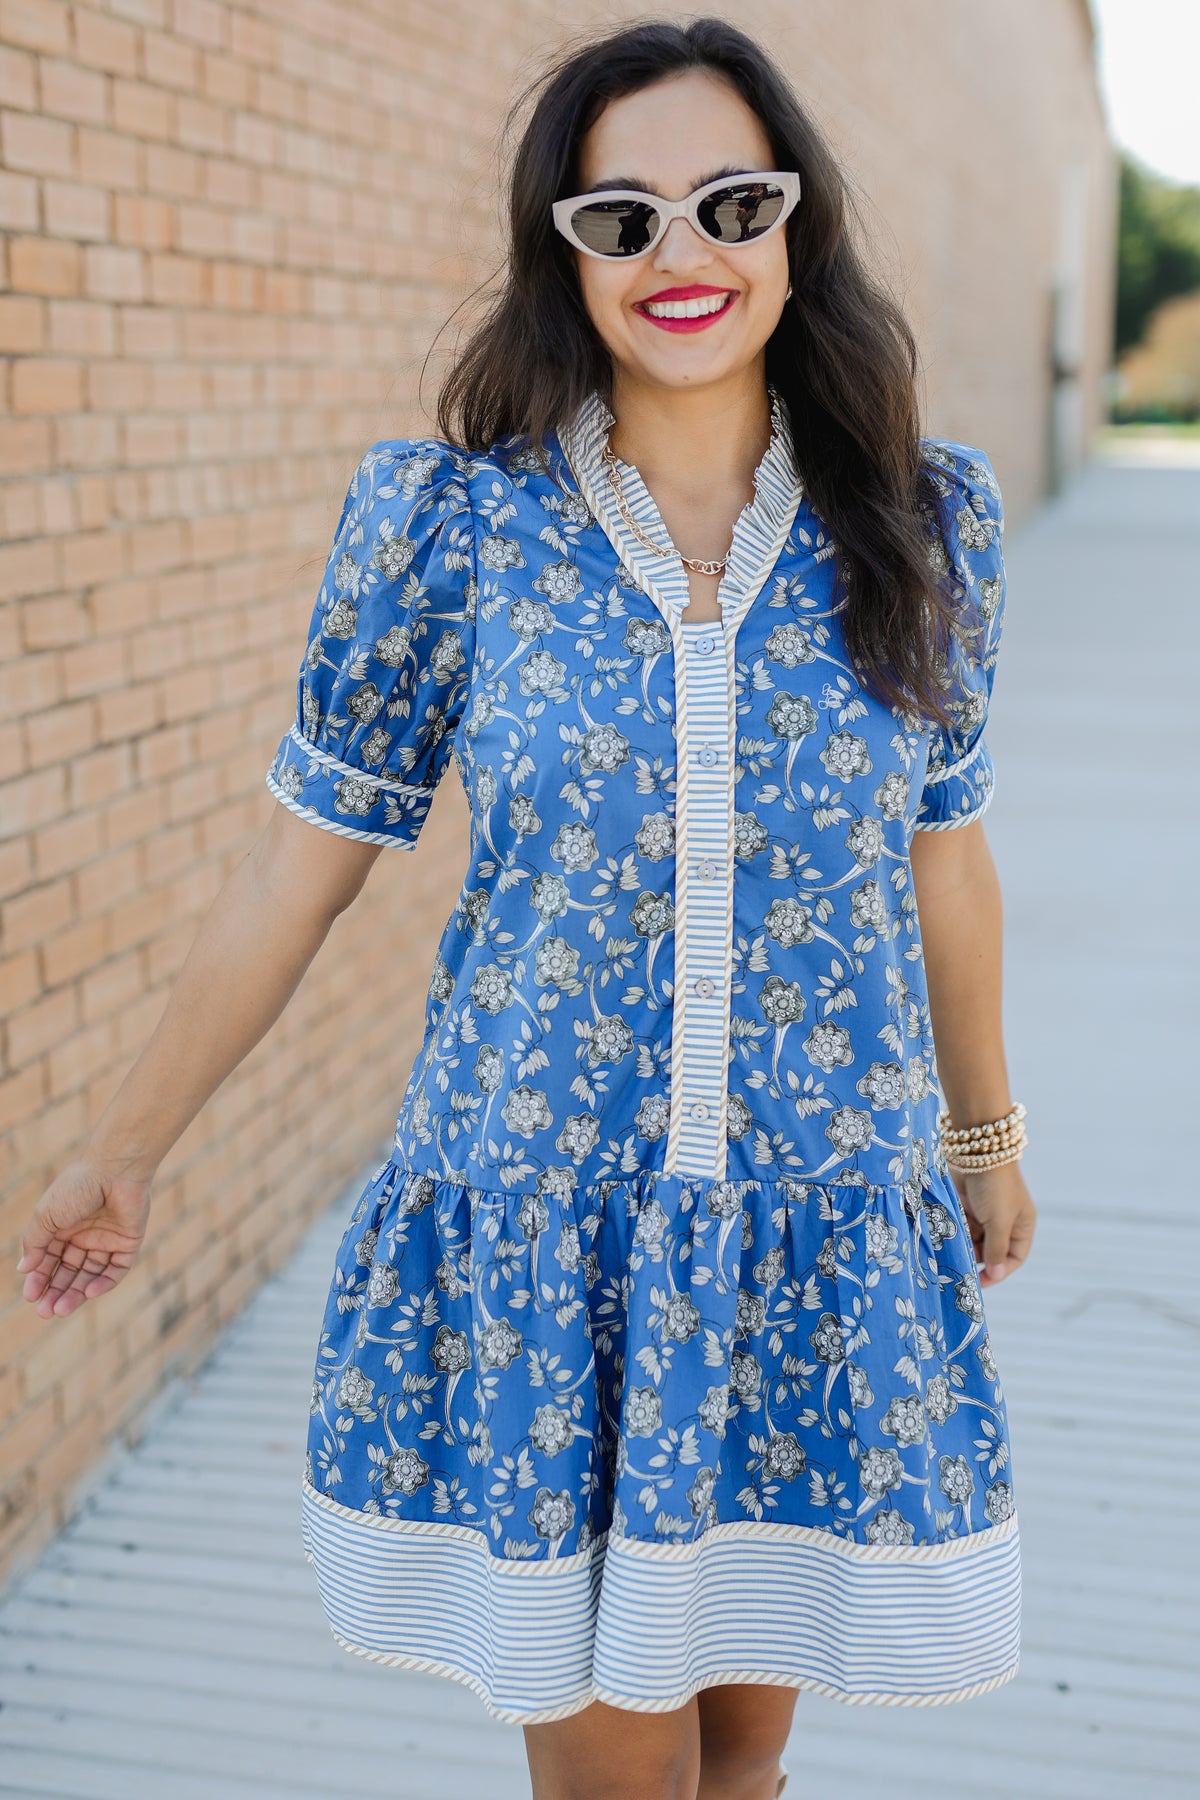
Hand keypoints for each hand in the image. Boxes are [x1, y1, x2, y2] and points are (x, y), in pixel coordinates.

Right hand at [16, 1159, 152, 1318]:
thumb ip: (35, 1243)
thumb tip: (24, 1270)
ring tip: (61, 1309)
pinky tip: (89, 1292)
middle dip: (56, 1292)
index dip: (40, 1280)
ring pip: (90, 1275)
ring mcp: (106, 1240)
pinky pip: (115, 1269)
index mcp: (62, 1228)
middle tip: (45, 1312)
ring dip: (77, 1293)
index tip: (30, 1297)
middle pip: (69, 1272)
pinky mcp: (128, 1243)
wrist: (114, 1169)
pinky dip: (104, 1283)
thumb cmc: (76, 1188)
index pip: (49, 1261)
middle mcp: (84, 1236)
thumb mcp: (46, 1216)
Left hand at [953, 1161, 1036, 1287]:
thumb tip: (995, 1274)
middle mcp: (1005, 1221)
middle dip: (978, 1257)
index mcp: (1022, 1225)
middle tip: (961, 1264)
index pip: (1014, 1258)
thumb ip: (996, 1249)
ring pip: (974, 1239)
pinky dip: (956, 1231)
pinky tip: (946, 1235)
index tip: (980, 1282)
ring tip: (954, 1247)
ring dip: (965, 1244)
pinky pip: (962, 1226)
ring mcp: (985, 1213)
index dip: (999, 1272)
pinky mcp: (967, 1205)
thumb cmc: (995, 1187)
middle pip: (991, 1250)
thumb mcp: (999, 1221)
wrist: (974, 1151)